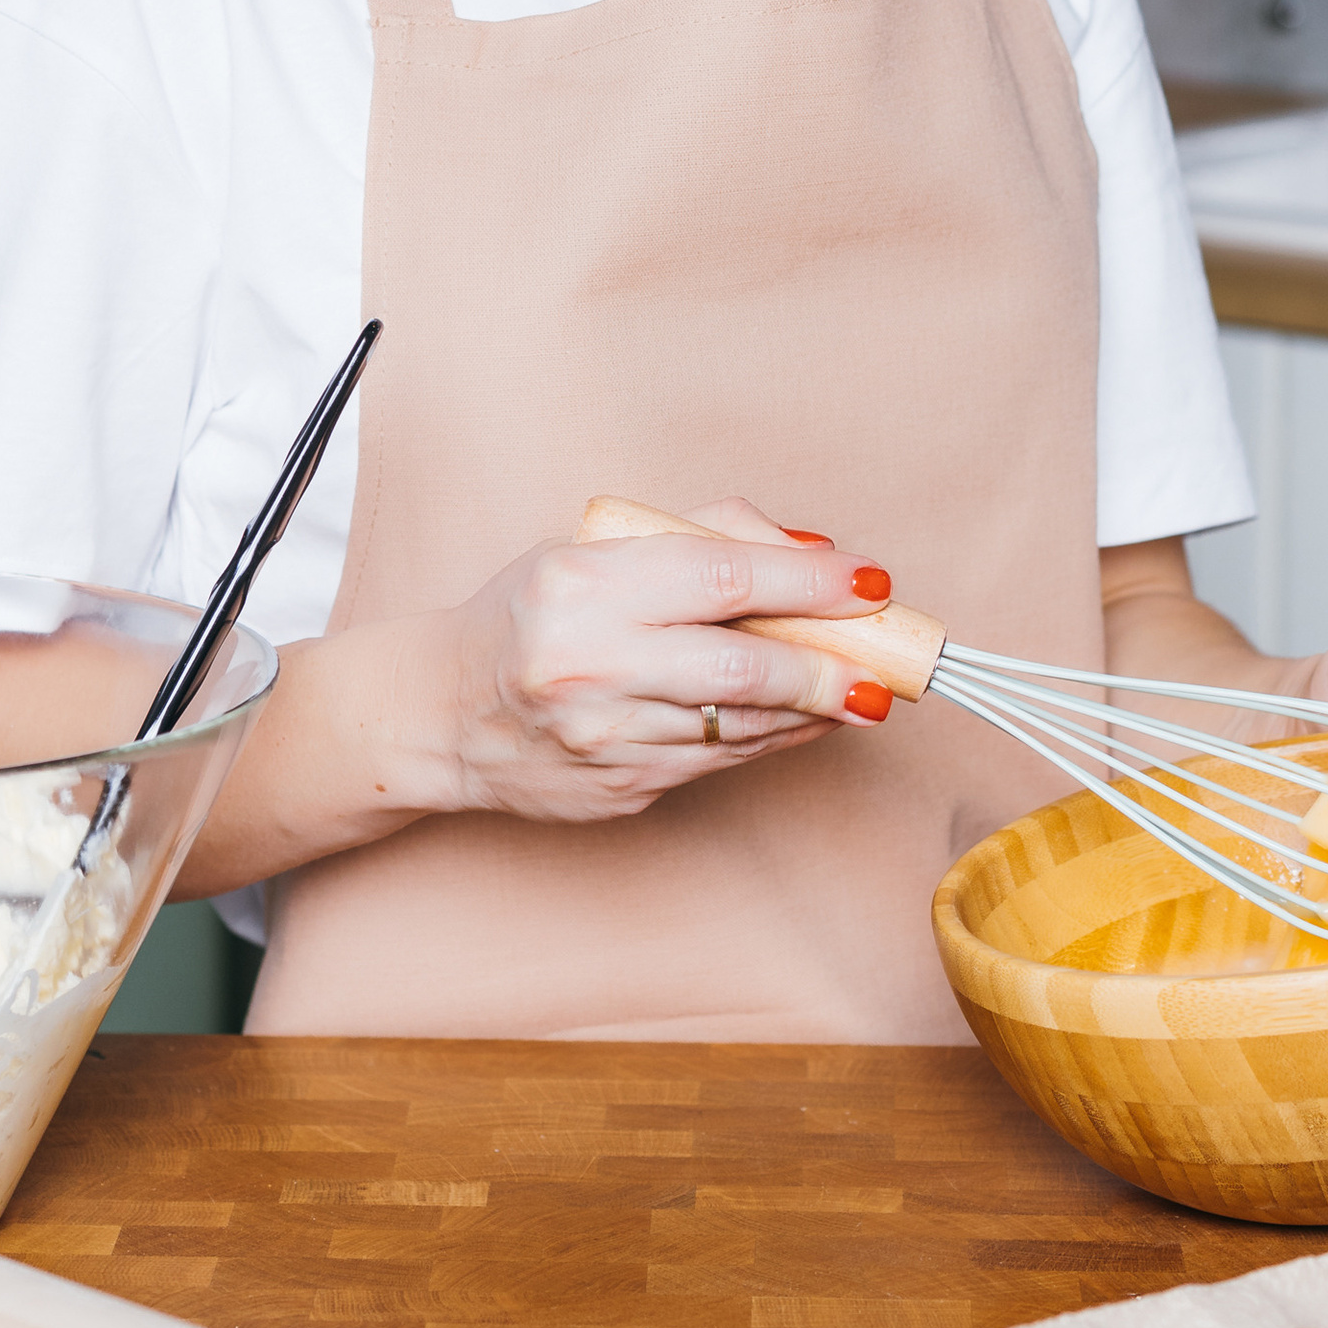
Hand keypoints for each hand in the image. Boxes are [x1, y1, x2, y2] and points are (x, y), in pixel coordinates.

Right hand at [438, 498, 890, 825]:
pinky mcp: (620, 791)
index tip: (871, 582)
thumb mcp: (595, 548)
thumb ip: (702, 537)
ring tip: (859, 689)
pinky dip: (771, 739)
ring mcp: (605, 740)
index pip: (724, 578)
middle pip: (744, 670)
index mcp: (584, 587)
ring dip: (814, 710)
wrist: (442, 713)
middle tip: (885, 665)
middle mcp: (592, 666)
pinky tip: (801, 719)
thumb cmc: (530, 613)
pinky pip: (720, 762)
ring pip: (742, 727)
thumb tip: (811, 554)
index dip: (811, 583)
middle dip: (830, 668)